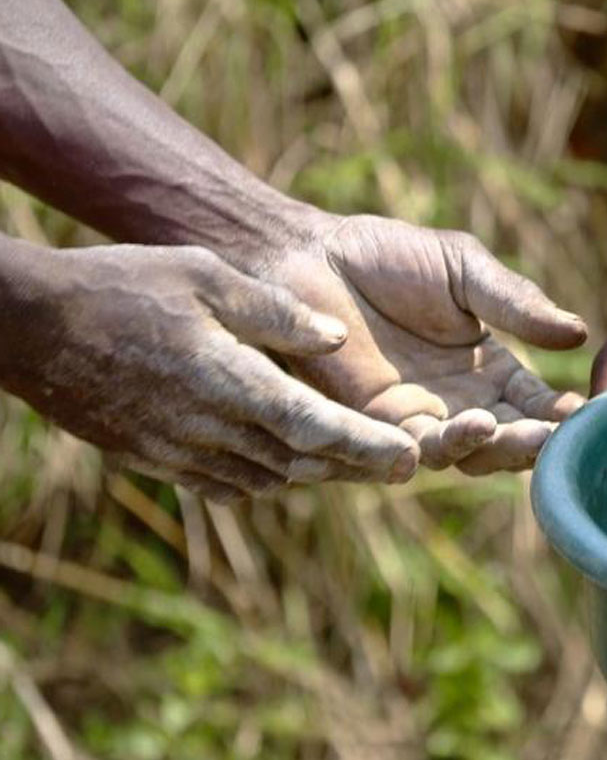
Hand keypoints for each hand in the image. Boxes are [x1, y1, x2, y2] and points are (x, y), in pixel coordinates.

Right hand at [0, 243, 419, 501]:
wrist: (30, 327)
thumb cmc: (122, 286)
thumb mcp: (204, 277)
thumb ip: (275, 312)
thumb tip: (337, 338)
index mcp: (230, 383)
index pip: (317, 428)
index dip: (368, 448)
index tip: (414, 461)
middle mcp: (210, 430)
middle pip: (301, 463)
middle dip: (354, 467)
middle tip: (402, 466)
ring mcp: (179, 452)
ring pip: (267, 478)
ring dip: (311, 473)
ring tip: (353, 463)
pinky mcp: (154, 459)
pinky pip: (224, 483)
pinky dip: (262, 475)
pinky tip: (280, 461)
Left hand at [255, 214, 587, 474]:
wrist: (307, 256)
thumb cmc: (385, 256)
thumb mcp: (465, 270)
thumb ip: (516, 303)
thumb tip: (579, 333)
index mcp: (488, 370)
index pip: (535, 404)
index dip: (561, 413)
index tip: (586, 411)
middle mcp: (457, 404)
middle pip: (505, 440)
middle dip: (530, 442)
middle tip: (551, 434)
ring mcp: (413, 420)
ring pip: (461, 454)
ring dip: (487, 448)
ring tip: (504, 428)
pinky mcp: (367, 426)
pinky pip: (405, 451)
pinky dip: (436, 449)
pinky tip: (459, 432)